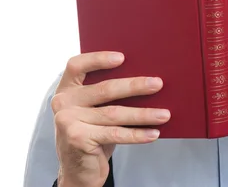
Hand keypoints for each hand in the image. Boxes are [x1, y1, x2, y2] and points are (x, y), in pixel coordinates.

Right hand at [51, 51, 170, 186]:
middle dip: (134, 86)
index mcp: (66, 88)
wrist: (79, 170)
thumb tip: (146, 81)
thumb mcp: (94, 110)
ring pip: (114, 114)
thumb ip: (106, 95)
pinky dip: (137, 134)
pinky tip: (153, 133)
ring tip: (164, 114)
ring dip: (143, 114)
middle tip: (158, 84)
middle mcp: (63, 103)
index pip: (77, 65)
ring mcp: (68, 121)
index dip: (98, 59)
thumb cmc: (93, 132)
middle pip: (104, 89)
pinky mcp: (77, 139)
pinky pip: (115, 134)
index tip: (122, 58)